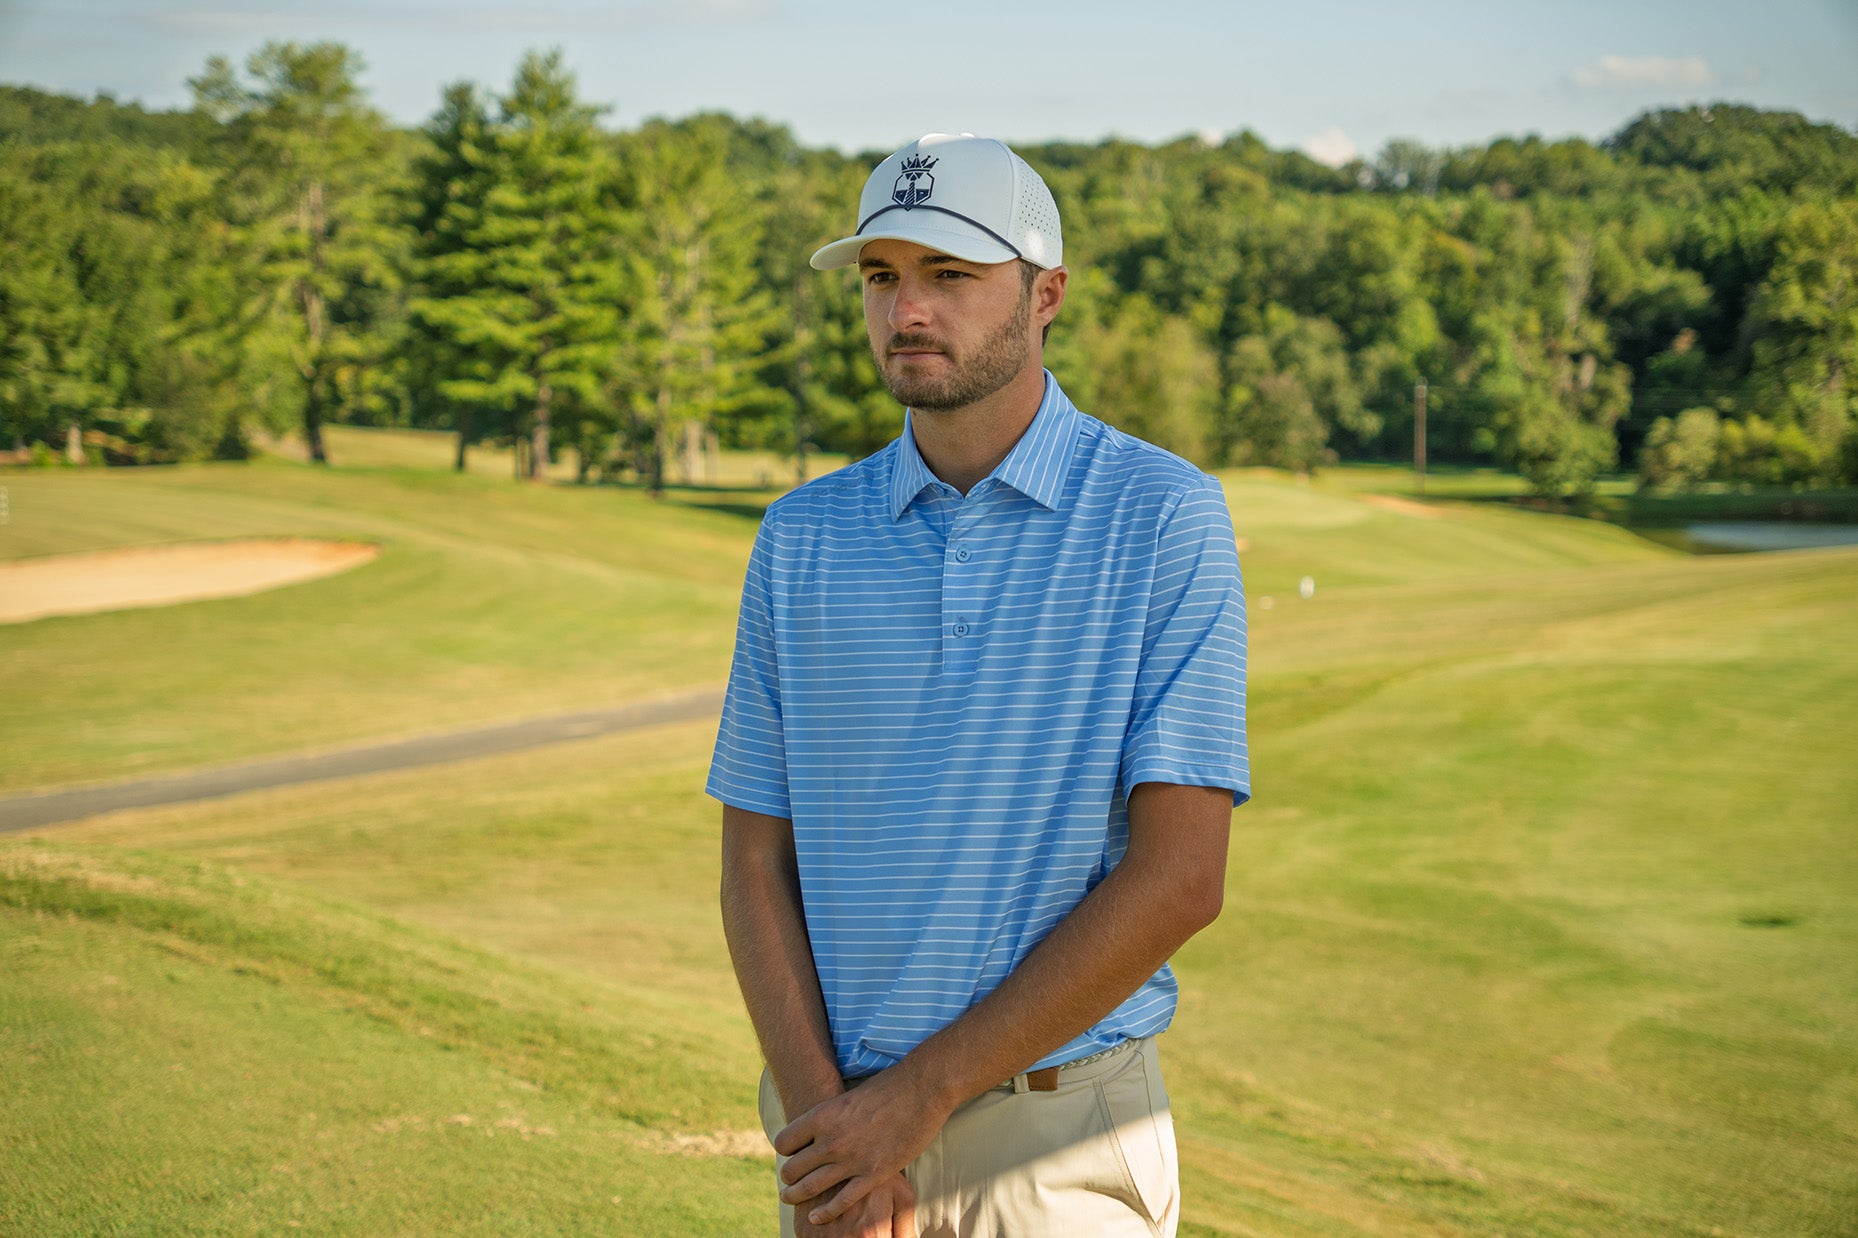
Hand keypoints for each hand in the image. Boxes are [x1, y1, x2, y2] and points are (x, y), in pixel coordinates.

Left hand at [775, 1066, 948, 1227]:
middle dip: (788, 1176)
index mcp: (822, 1116)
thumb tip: (819, 1127)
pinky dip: (825, 1213)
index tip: (792, 1153)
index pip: (784, 1142)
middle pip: (792, 1168)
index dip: (786, 1149)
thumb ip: (831, 1116)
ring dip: (796, 1195)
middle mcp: (831, 1140)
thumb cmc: (887, 1087)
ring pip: (810, 1187)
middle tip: (790, 1180)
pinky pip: (841, 1201)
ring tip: (791, 1198)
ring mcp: (852, 1159)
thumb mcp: (848, 1097)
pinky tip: (815, 1217)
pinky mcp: (873, 1174)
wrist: (922, 1090)